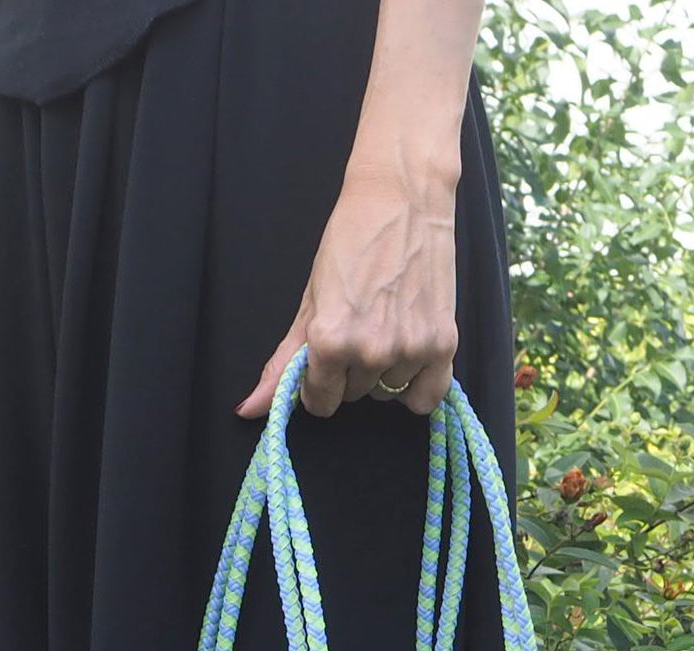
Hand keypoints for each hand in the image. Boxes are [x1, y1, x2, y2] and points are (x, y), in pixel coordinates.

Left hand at [236, 162, 458, 420]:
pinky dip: (417, 386)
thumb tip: (250, 409)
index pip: (320, 402)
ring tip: (388, 324)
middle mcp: (371, 351)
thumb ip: (284, 362)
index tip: (328, 356)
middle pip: (354, 395)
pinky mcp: (443, 345)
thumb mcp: (310, 302)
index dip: (320, 382)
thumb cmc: (352, 241)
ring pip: (387, 393)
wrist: (402, 197)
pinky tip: (409, 355)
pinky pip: (425, 398)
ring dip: (385, 371)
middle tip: (362, 324)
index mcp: (331, 340)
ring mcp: (410, 349)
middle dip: (352, 370)